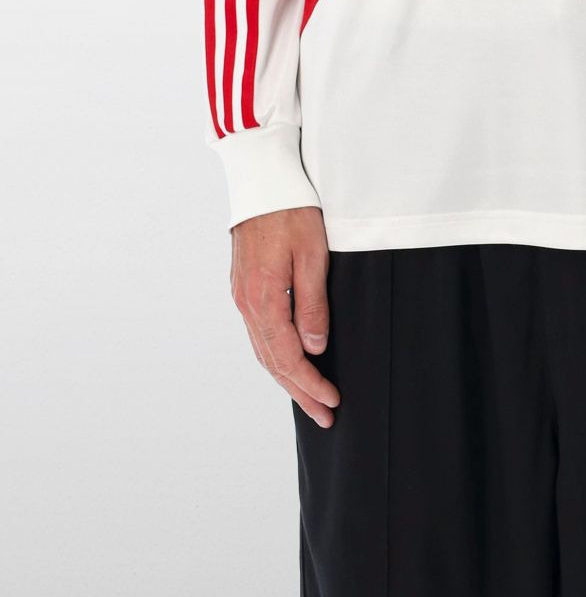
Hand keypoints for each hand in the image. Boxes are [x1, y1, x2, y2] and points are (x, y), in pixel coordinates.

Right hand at [230, 206, 340, 427]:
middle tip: (325, 416)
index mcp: (264, 298)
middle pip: (272, 362)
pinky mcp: (244, 287)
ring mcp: (242, 296)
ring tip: (310, 399)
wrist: (261, 179)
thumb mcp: (313, 254)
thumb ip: (313, 303)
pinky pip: (259, 334)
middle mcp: (247, 303)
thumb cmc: (292, 211)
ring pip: (263, 350)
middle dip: (299, 392)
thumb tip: (315, 347)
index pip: (287, 357)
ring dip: (286, 378)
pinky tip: (289, 363)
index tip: (332, 401)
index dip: (310, 384)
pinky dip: (274, 356)